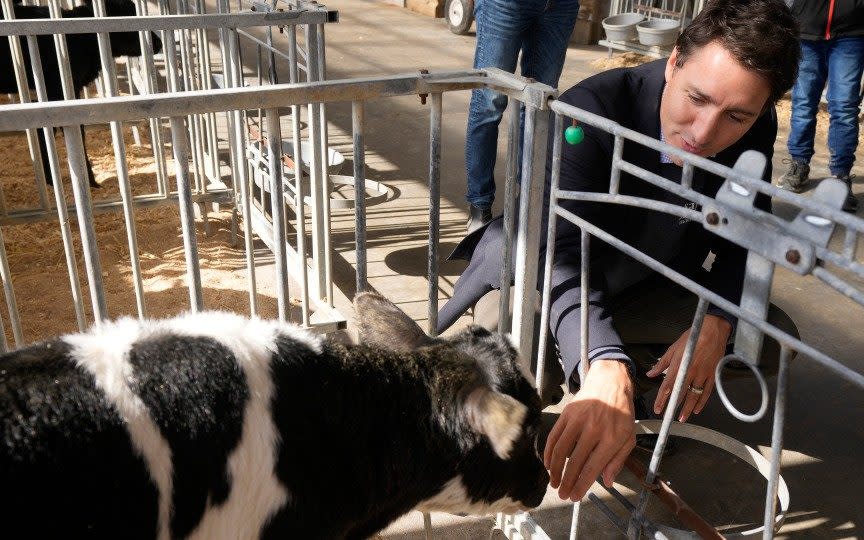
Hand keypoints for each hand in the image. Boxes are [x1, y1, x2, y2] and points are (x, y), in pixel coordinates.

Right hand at [543, 360, 634, 501]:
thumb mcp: (629, 437)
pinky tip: (549, 463)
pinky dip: (549, 451)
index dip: (582, 485)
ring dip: (555, 469)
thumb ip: (618, 460)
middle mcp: (594, 429)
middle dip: (567, 482)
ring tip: (554, 482)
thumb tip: (606, 481)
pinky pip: (554, 435)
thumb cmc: (622, 413)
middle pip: (575, 462)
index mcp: (612, 438)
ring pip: (561, 450)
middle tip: (562, 494)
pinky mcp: (568, 413)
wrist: (610, 383)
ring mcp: (579, 420)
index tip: (575, 496)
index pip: (593, 467)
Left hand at [646, 314, 731, 421]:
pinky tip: (697, 409)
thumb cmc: (692, 337)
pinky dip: (702, 402)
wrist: (714, 330)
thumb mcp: (673, 348)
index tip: (658, 408)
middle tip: (668, 416)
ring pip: (694, 395)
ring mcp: (703, 374)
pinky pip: (707, 392)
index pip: (668, 386)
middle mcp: (690, 371)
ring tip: (682, 418)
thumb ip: (662, 363)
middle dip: (673, 406)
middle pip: (680, 393)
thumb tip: (651, 374)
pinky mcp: (712, 374)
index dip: (662, 399)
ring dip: (687, 408)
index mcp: (679, 364)